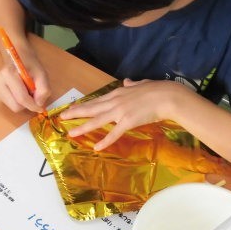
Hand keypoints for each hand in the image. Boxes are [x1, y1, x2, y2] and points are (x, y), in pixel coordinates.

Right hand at [0, 55, 50, 112]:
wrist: (19, 57)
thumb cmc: (31, 65)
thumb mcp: (42, 74)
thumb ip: (44, 89)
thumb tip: (39, 104)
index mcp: (8, 74)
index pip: (21, 98)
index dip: (33, 105)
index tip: (41, 107)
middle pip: (16, 106)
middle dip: (27, 104)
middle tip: (33, 94)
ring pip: (13, 107)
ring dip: (23, 103)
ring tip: (26, 90)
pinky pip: (10, 104)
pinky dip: (18, 101)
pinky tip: (20, 91)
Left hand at [61, 78, 183, 150]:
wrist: (168, 96)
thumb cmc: (158, 89)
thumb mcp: (142, 84)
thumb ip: (133, 84)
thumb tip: (128, 81)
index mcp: (119, 92)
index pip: (98, 100)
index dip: (84, 104)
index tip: (73, 108)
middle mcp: (116, 101)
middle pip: (92, 108)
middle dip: (76, 113)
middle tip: (62, 118)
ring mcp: (121, 111)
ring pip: (97, 120)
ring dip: (83, 127)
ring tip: (71, 133)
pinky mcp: (128, 121)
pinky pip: (114, 133)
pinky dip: (105, 141)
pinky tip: (97, 148)